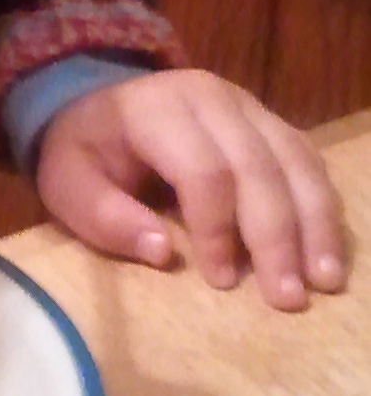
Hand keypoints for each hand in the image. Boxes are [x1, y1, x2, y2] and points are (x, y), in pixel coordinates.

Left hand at [35, 69, 347, 311]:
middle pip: (259, 166)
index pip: (203, 169)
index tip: (220, 281)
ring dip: (315, 223)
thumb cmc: (86, 152)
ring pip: (296, 160)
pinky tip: (327, 250)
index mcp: (157, 108)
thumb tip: (162, 252)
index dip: (217, 228)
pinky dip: (323, 205)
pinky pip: (307, 159)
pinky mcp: (269, 122)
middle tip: (287, 297)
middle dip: (277, 235)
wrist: (100, 104)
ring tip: (324, 280)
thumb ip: (105, 217)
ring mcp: (247, 105)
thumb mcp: (68, 183)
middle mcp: (211, 97)